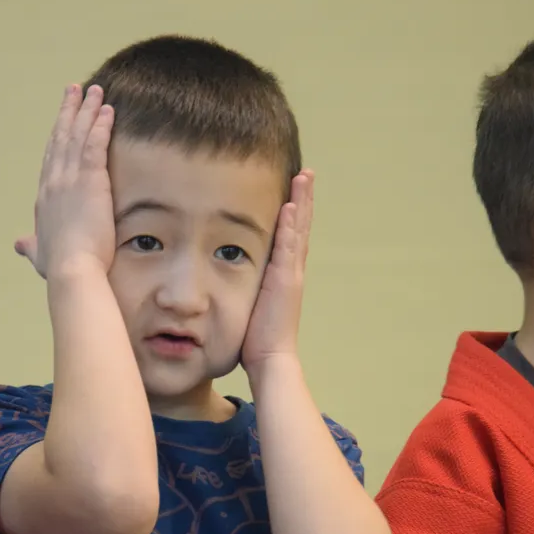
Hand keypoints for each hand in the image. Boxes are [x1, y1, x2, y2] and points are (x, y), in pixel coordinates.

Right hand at [15, 84, 115, 278]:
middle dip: (68, 112)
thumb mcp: (40, 254)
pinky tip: (108, 110)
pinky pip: (95, 145)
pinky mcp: (91, 181)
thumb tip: (19, 243)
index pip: (51, 160)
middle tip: (74, 90)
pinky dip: (100, 125)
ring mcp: (70, 179)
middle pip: (61, 138)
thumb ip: (31, 245)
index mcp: (44, 198)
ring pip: (78, 135)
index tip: (62, 119)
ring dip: (86, 110)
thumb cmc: (59, 267)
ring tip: (94, 90)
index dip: (56, 137)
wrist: (72, 270)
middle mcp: (53, 183)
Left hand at [241, 170, 312, 376]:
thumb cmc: (257, 341)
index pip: (290, 237)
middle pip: (300, 227)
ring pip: (298, 231)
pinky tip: (290, 206)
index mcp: (283, 276)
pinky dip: (291, 226)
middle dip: (303, 198)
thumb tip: (228, 282)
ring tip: (303, 177)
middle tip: (306, 172)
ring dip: (301, 202)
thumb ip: (247, 290)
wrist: (271, 360)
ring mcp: (291, 275)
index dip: (295, 214)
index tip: (294, 190)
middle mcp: (291, 271)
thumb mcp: (251, 306)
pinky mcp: (286, 282)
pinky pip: (289, 248)